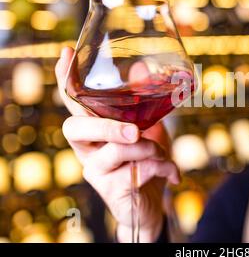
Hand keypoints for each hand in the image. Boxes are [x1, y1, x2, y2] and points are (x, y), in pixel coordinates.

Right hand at [55, 47, 180, 241]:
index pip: (73, 102)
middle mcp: (88, 149)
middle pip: (76, 129)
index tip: (67, 53)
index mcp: (94, 129)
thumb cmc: (146, 161)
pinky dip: (164, 167)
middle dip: (106, 126)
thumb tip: (141, 68)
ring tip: (163, 153)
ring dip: (148, 148)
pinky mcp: (111, 191)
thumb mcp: (149, 129)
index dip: (66, 79)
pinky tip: (174, 174)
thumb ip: (143, 105)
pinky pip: (139, 171)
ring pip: (115, 151)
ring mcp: (97, 171)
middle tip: (133, 131)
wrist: (154, 203)